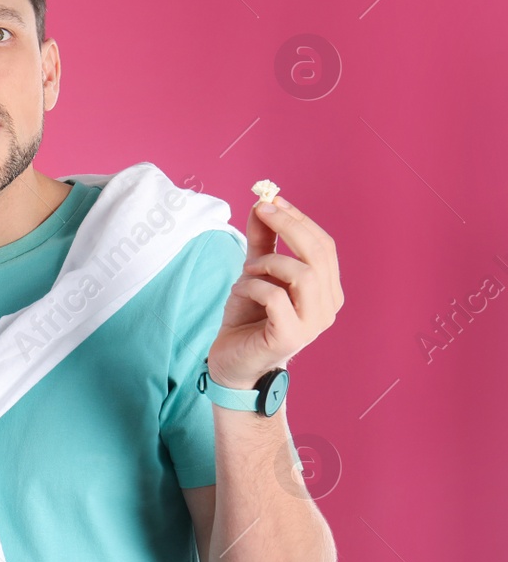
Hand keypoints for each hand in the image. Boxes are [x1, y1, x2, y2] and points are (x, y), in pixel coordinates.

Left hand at [208, 193, 344, 388]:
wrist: (233, 361)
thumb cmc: (249, 317)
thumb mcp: (254, 272)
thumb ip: (262, 241)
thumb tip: (261, 204)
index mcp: (326, 289)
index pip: (324, 245)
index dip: (299, 219)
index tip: (272, 200)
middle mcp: (328, 306)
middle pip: (319, 254)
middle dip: (289, 226)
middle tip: (261, 210)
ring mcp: (313, 324)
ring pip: (304, 274)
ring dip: (269, 262)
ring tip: (247, 270)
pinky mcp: (291, 337)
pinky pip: (276, 297)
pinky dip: (253, 286)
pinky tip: (241, 292)